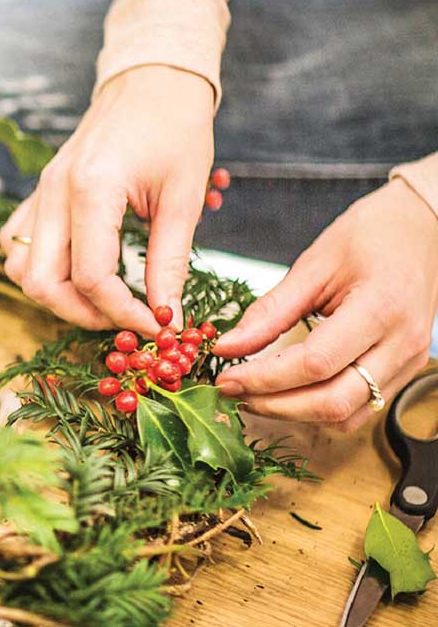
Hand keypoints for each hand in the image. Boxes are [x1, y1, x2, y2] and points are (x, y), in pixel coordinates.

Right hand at [0, 65, 214, 334]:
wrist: (151, 82)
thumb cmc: (175, 129)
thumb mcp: (183, 198)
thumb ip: (170, 262)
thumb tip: (166, 315)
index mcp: (91, 189)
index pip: (91, 276)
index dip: (123, 313)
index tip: (155, 324)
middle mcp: (53, 192)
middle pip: (42, 283)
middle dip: (83, 314)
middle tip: (125, 320)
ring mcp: (39, 192)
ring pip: (19, 269)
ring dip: (55, 296)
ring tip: (99, 301)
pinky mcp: (38, 193)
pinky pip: (15, 245)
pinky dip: (38, 270)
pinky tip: (74, 272)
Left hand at [213, 180, 437, 431]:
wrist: (424, 228)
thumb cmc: (371, 235)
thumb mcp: (314, 264)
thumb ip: (270, 311)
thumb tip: (227, 346)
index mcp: (380, 309)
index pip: (314, 364)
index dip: (264, 378)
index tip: (225, 377)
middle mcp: (400, 344)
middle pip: (332, 402)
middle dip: (274, 405)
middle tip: (232, 391)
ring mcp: (408, 362)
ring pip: (347, 415)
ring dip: (295, 413)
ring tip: (254, 394)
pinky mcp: (405, 371)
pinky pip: (360, 408)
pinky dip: (319, 409)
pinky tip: (288, 392)